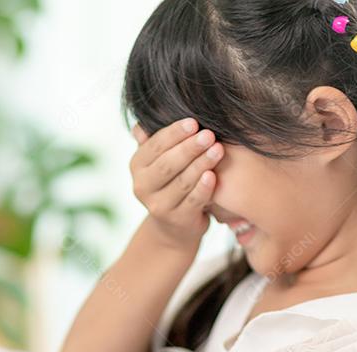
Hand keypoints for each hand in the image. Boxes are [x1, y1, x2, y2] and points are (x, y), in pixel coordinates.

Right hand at [130, 119, 223, 247]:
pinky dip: (203, 188)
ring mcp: (158, 206)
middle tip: (209, 135)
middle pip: (167, 164)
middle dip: (189, 148)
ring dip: (201, 164)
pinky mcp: (177, 220)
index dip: (174, 133)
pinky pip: (193, 201)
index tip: (194, 122)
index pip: (155, 146)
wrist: (175, 225)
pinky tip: (214, 175)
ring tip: (218, 150)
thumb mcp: (160, 161)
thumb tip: (142, 123)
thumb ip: (156, 142)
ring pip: (182, 182)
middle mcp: (142, 186)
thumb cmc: (172, 182)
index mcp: (137, 165)